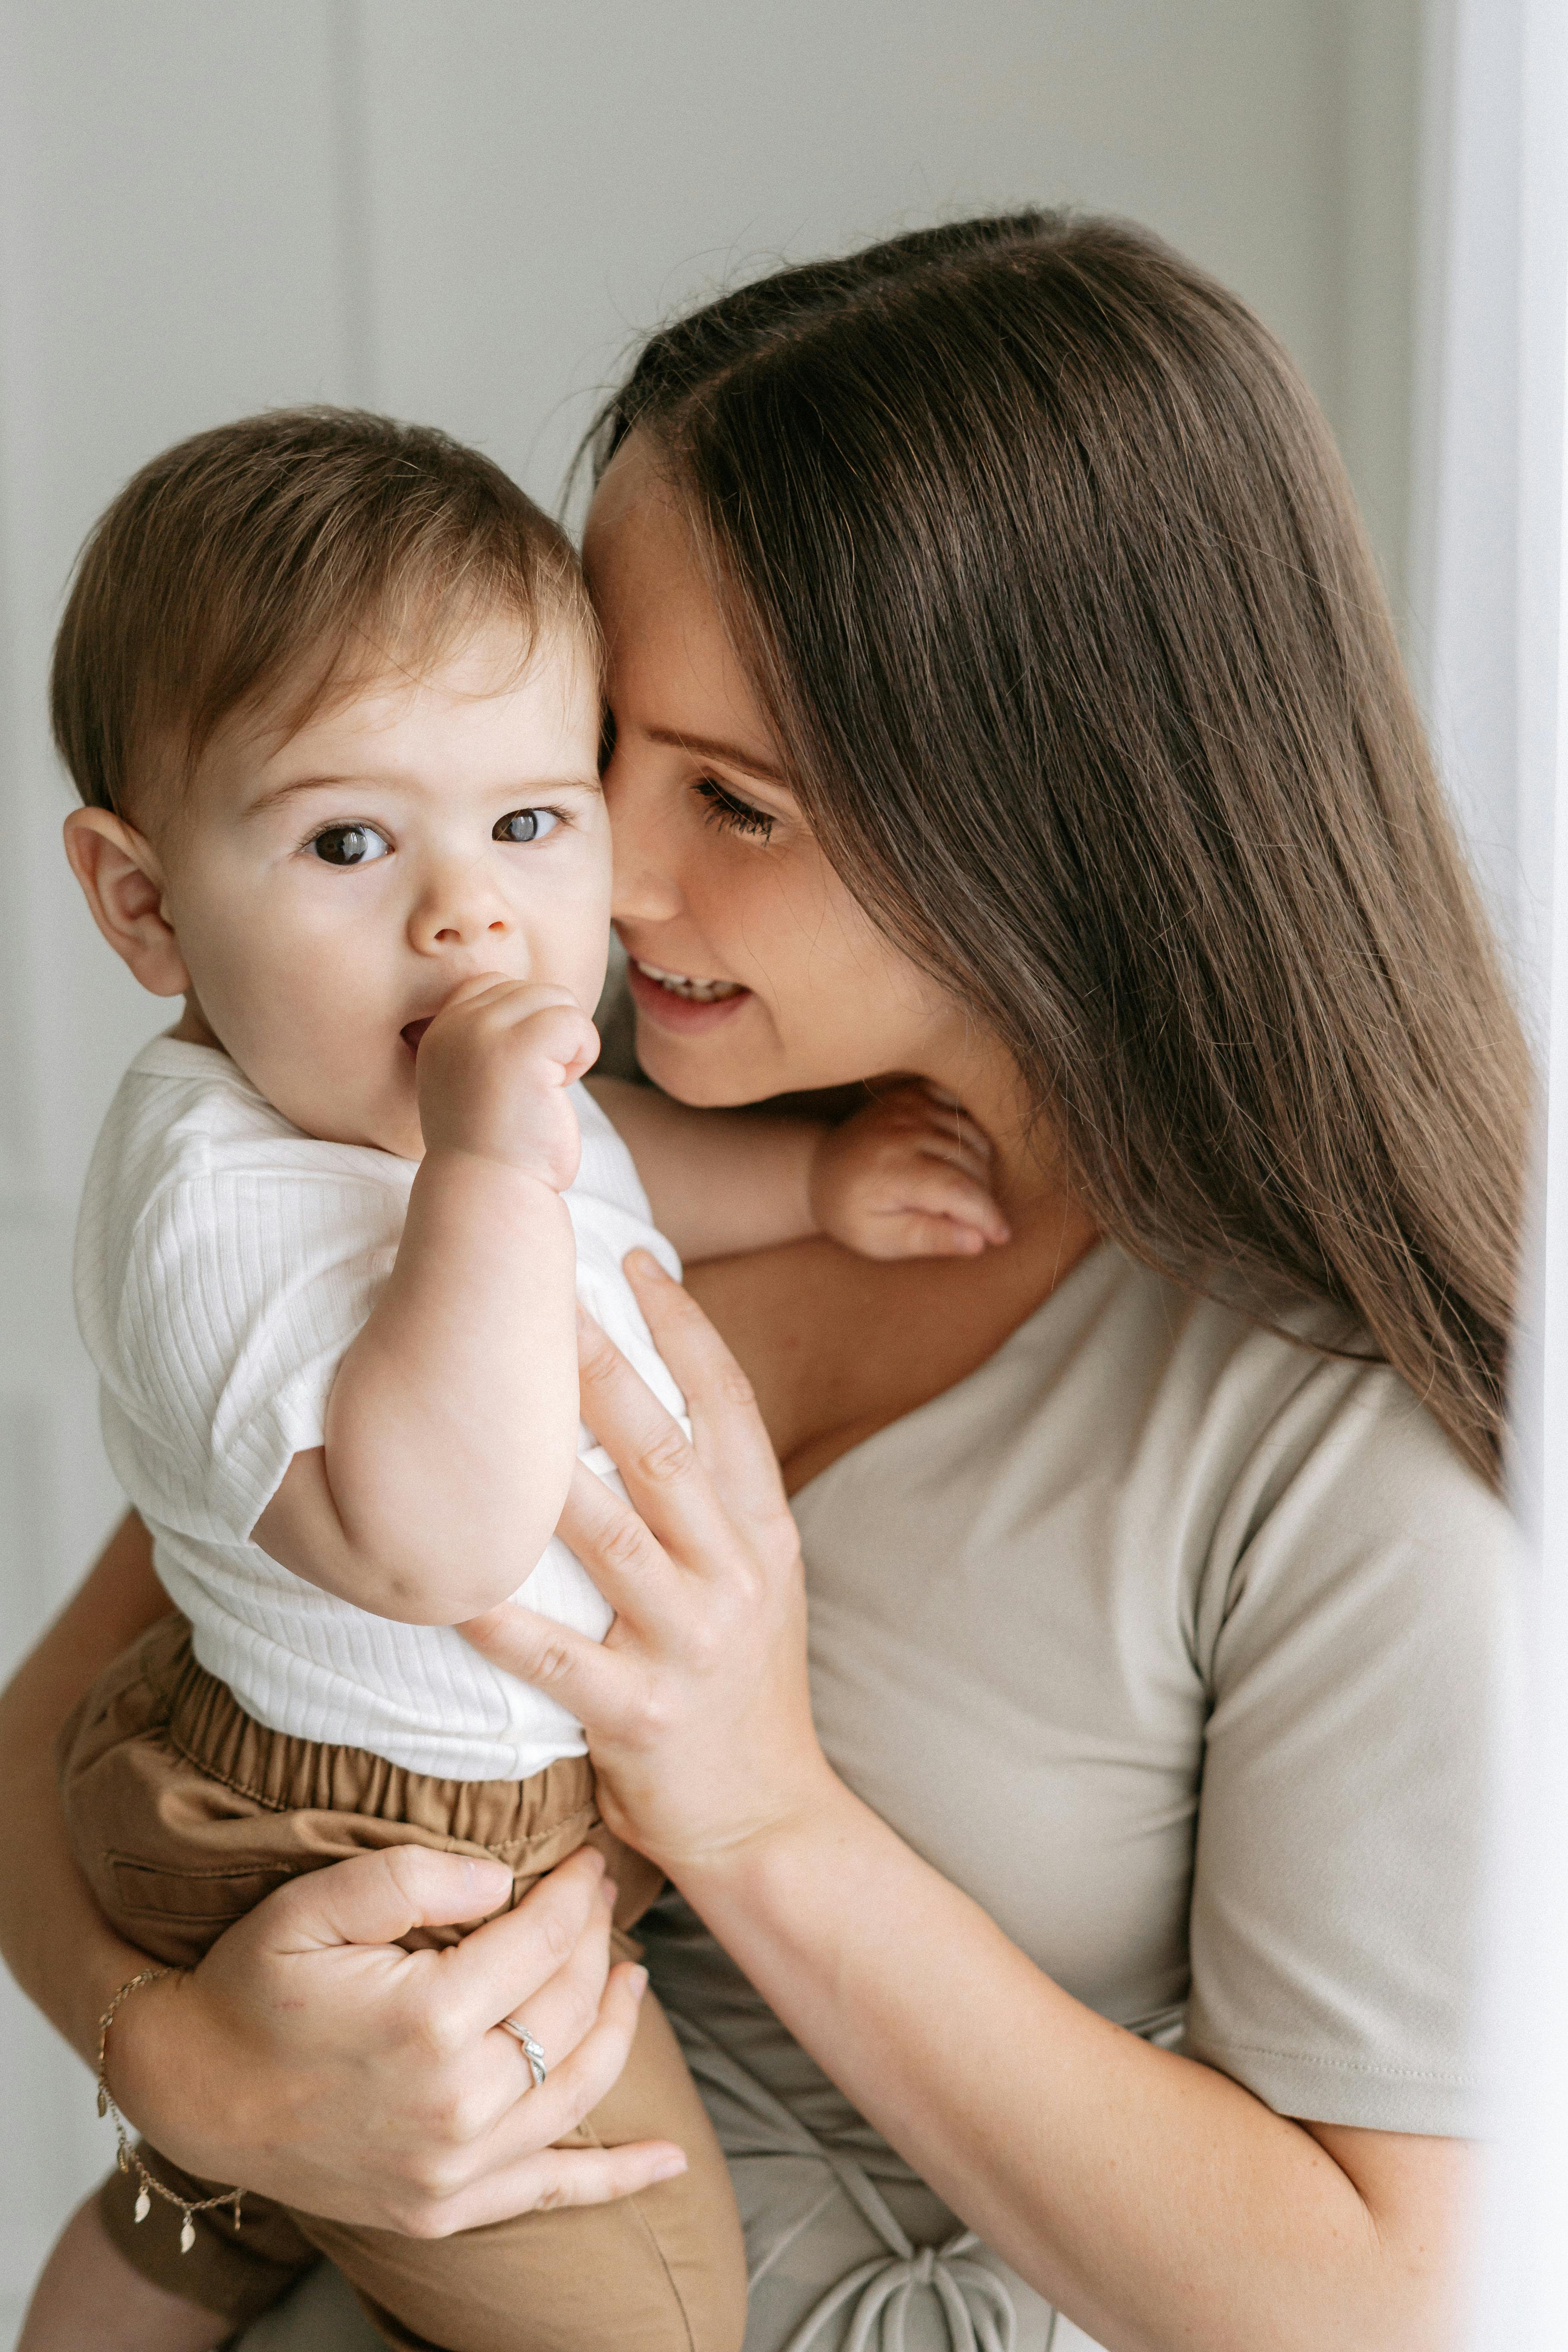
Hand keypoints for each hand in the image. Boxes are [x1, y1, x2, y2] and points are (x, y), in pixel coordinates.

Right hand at [108, 1845, 685, 2234]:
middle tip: (601, 1901)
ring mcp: (453, 2168)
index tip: (589, 1861)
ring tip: (632, 1979)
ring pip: (576, 2089)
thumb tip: (504, 1878)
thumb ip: (410, 1874)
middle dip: (597, 1945)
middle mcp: (454, 2105)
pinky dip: (618, 2179)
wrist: (197, 2092)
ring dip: (618, 2028)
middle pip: (568, 2010)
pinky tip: (668, 2162)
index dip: (576, 1894)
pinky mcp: (444, 2209)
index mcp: (428, 2021)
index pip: (543, 1941)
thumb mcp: (312, 1903)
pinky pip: (552, 2193)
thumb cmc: (254, 1986)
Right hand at [417, 975, 597, 1188]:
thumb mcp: (476, 1083)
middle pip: (531, 989)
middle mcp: (455, 1027)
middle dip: (550, 1033)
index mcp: (440, 1033)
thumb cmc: (496, 1149)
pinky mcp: (519, 1049)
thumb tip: (543, 1005)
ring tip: (548, 1087)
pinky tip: (562, 1088)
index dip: (525, 1023)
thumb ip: (491, 1041)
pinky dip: (583, 1051)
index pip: (494, 986)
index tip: (522, 1073)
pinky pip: (574, 1020)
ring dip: (569, 1043)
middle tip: (538, 1086)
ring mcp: (483, 1034)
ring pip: (557, 999)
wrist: (490, 1195)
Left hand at [460, 1255, 838, 1877]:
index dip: (684, 1327)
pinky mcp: (640, 1713)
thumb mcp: (756, 1580)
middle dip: (599, 1367)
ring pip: (609, 1537)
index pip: (730, 1407)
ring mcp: (689, 1643)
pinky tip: (446, 1577)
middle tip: (538, 1291)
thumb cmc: (741, 1688)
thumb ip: (710, 1504)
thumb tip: (641, 1405)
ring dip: (542, 1469)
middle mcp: (735, 1575)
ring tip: (482, 1403)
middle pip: (661, 1451)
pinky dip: (497, 1614)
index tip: (633, 1258)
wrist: (771, 1818)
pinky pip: (553, 1654)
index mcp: (763, 1534)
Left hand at [809, 1081, 1009, 1256]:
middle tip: (966, 1222)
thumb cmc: (850, 1211)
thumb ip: (927, 1239)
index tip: (1000, 1237)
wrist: (820, 1166)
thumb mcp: (879, 1239)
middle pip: (973, 1164)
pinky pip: (966, 1112)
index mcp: (890, 1169)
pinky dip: (972, 1137)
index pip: (959, 1190)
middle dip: (982, 1199)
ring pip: (975, 1139)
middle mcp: (903, 1129)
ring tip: (957, 1195)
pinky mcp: (916, 1093)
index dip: (987, 1216)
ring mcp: (911, 1105)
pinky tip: (957, 1158)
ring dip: (980, 1170)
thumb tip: (978, 1242)